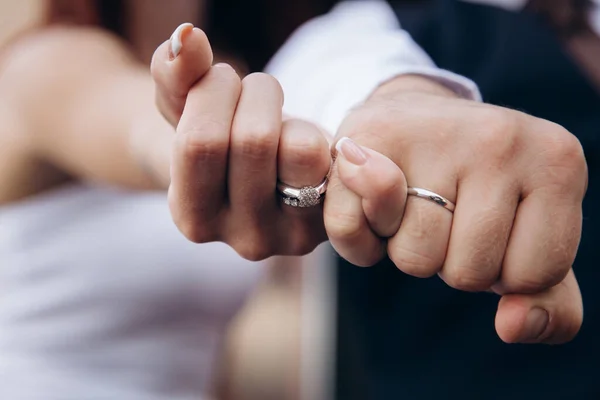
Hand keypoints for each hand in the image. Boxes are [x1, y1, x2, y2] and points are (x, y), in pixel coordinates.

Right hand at [151, 24, 330, 258]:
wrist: (256, 170)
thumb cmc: (213, 135)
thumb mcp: (182, 106)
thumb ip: (173, 74)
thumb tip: (187, 38)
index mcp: (193, 218)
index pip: (200, 143)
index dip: (212, 91)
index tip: (218, 82)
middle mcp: (243, 238)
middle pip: (254, 142)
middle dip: (253, 91)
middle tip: (250, 88)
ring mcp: (293, 235)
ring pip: (300, 149)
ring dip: (290, 110)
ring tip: (275, 110)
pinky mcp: (330, 219)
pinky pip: (334, 157)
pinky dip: (316, 126)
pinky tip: (301, 134)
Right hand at [326, 75, 586, 343]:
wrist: (418, 116)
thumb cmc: (478, 189)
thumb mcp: (532, 237)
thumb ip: (549, 302)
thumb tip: (511, 327)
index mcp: (558, 163)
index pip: (533, 277)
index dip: (503, 269)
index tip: (493, 226)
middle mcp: (500, 139)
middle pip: (467, 273)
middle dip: (451, 260)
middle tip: (447, 213)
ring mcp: (433, 135)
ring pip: (414, 259)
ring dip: (408, 250)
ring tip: (413, 204)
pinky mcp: (371, 136)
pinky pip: (352, 233)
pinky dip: (360, 242)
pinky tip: (374, 209)